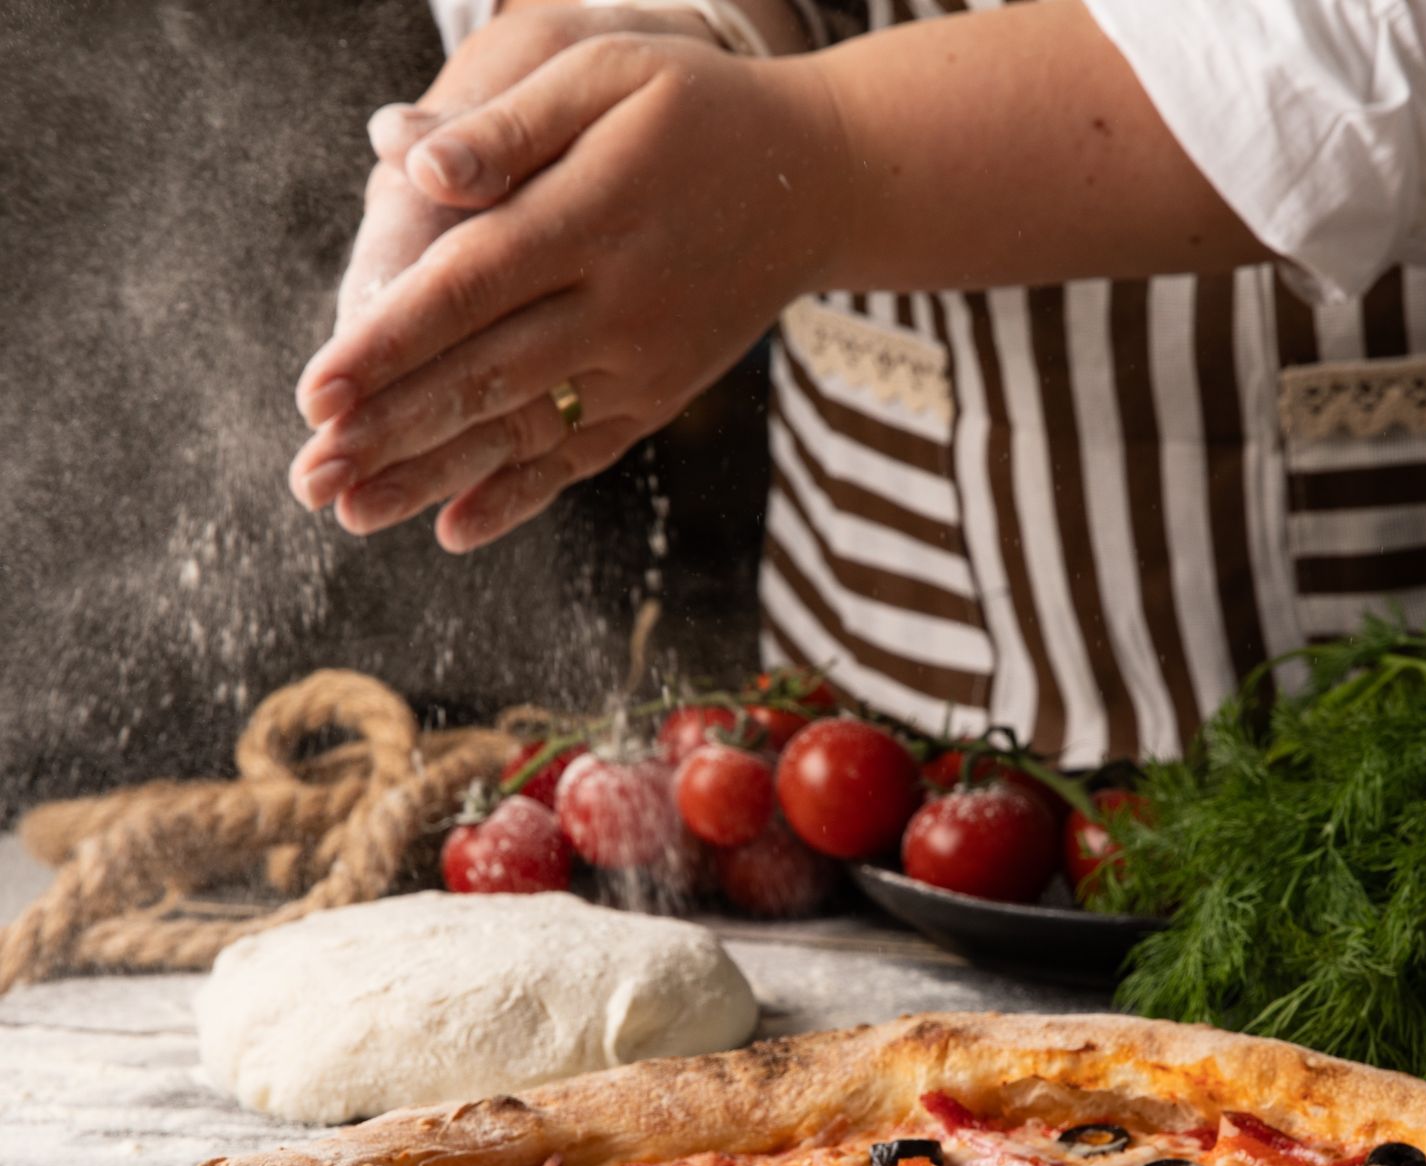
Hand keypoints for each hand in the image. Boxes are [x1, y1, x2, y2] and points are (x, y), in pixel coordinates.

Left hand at [290, 34, 842, 551]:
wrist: (819, 184)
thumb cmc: (696, 113)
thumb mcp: (609, 75)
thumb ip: (511, 126)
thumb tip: (411, 167)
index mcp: (590, 219)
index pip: (468, 290)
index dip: (387, 345)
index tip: (313, 393)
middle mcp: (618, 307)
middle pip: (483, 378)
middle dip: (387, 432)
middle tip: (307, 477)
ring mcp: (642, 363)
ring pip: (521, 430)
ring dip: (431, 477)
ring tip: (348, 514)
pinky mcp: (657, 395)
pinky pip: (579, 454)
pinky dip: (518, 496)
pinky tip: (454, 531)